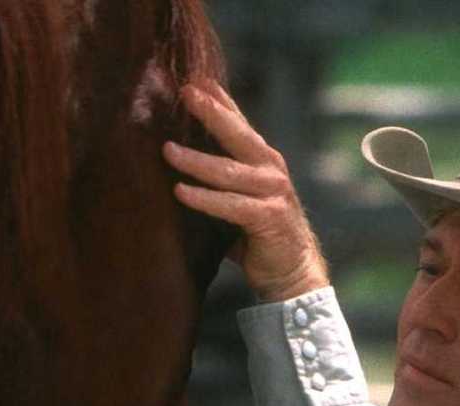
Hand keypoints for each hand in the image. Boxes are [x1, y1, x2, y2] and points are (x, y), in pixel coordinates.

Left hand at [163, 83, 328, 302]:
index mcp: (262, 161)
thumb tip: (176, 160)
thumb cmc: (257, 234)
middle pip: (237, 135)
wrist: (292, 271)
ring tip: (167, 149)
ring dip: (195, 160)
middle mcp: (270, 170)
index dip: (219, 100)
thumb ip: (220, 179)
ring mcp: (272, 192)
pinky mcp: (268, 217)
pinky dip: (204, 198)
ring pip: (228, 171)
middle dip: (210, 111)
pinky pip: (230, 205)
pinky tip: (180, 191)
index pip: (239, 124)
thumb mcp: (238, 198)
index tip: (196, 79)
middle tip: (185, 92)